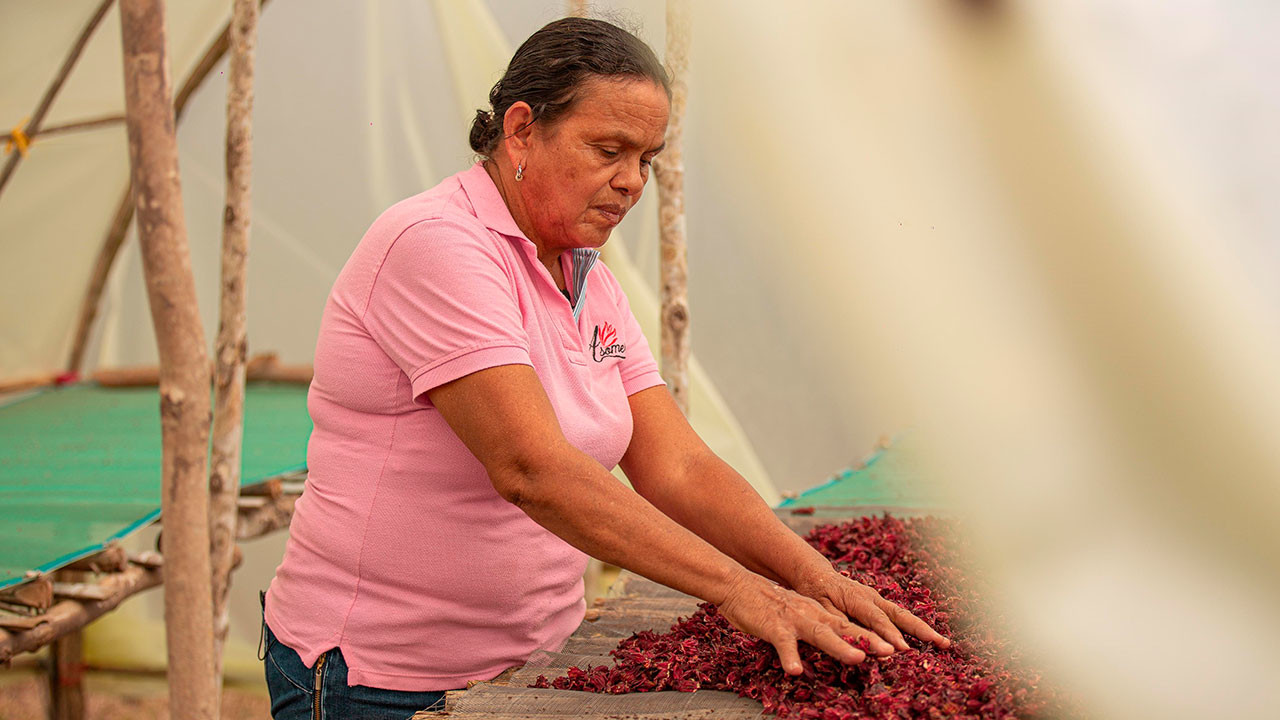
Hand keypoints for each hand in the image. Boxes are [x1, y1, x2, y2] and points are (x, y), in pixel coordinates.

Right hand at [717, 571, 895, 675]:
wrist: (739, 587)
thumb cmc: (772, 607)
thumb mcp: (802, 617)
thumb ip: (822, 629)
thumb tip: (848, 646)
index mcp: (822, 614)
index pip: (854, 626)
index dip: (878, 636)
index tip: (902, 649)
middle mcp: (813, 614)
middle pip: (846, 628)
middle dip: (870, 640)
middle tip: (893, 651)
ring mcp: (794, 619)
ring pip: (821, 633)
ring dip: (839, 646)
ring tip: (857, 658)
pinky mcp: (774, 626)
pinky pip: (783, 643)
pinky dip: (790, 657)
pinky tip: (795, 671)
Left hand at [792, 567, 950, 651]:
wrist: (816, 574)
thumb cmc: (815, 592)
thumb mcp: (820, 609)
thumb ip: (837, 623)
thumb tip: (852, 639)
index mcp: (857, 598)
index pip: (876, 618)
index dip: (889, 634)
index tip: (901, 649)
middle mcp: (872, 597)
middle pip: (900, 615)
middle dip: (921, 630)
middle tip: (940, 644)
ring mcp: (878, 599)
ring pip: (904, 615)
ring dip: (924, 629)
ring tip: (944, 643)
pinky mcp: (879, 604)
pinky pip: (899, 616)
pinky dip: (915, 627)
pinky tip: (928, 639)